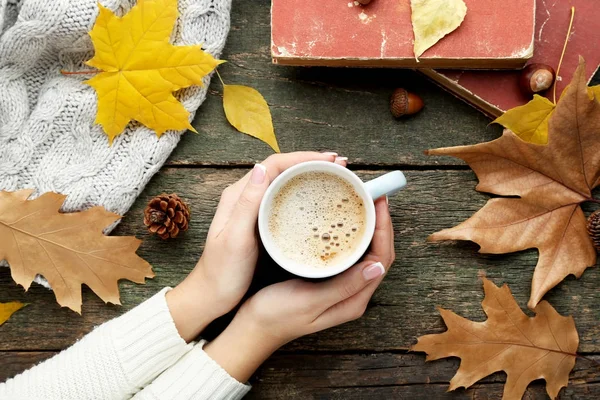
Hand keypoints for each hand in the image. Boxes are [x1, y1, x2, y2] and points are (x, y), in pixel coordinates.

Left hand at [166, 152, 346, 340]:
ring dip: (309, 176)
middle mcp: (246, 197)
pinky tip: (318, 199)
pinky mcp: (261, 223)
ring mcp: (254, 210)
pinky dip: (304, 194)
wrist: (212, 296)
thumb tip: (261, 169)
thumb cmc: (222, 272)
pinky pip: (285, 200)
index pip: (273, 165)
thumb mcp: (234, 238)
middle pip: (281, 169)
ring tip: (334, 175)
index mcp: (238, 196)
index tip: (328, 160)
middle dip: (311, 163)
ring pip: (285, 182)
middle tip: (339, 165)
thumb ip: (247, 204)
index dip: (302, 158)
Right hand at [204, 198, 394, 380]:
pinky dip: (351, 233)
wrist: (252, 327)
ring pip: (365, 251)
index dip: (384, 228)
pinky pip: (348, 252)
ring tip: (363, 202)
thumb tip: (377, 266)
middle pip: (378, 252)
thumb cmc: (277, 316)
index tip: (379, 202)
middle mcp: (353, 293)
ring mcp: (341, 286)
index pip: (382, 258)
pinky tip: (342, 219)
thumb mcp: (310, 300)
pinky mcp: (328, 279)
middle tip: (373, 195)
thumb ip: (344, 286)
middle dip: (380, 223)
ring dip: (368, 226)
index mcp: (354, 300)